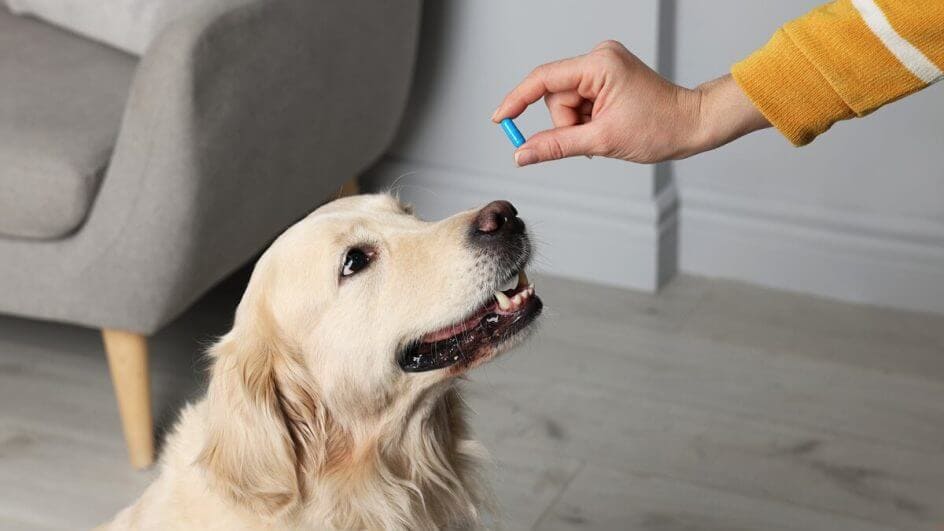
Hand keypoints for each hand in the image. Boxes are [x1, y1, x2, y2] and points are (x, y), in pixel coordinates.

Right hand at [492, 40, 769, 165]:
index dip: (517, 100)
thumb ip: (555, 146)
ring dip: (577, 125)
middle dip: (566, 123)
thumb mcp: (601, 141)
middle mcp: (599, 58)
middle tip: (592, 138)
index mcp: (599, 65)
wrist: (692, 124)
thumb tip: (522, 153)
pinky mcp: (606, 77)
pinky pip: (579, 101)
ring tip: (604, 133)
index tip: (500, 120)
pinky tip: (605, 126)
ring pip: (565, 102)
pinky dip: (585, 120)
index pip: (543, 79)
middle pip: (555, 96)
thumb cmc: (659, 128)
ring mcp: (603, 66)